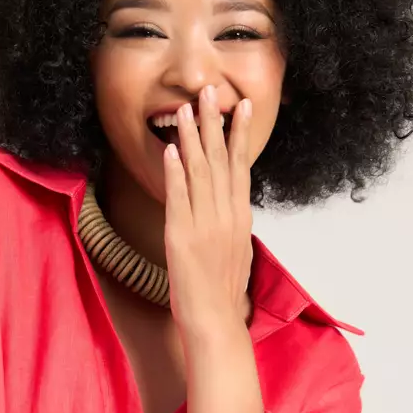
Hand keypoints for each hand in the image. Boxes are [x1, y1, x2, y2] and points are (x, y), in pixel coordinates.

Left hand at [163, 86, 252, 339]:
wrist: (215, 322)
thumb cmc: (223, 292)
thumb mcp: (237, 251)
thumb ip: (234, 224)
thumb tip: (233, 206)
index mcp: (240, 217)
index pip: (241, 166)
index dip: (240, 134)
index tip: (241, 107)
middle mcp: (226, 215)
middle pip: (221, 160)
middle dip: (215, 123)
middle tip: (210, 91)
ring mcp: (205, 224)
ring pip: (200, 171)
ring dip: (193, 137)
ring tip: (186, 108)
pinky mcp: (182, 236)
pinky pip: (179, 197)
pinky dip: (176, 171)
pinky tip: (171, 148)